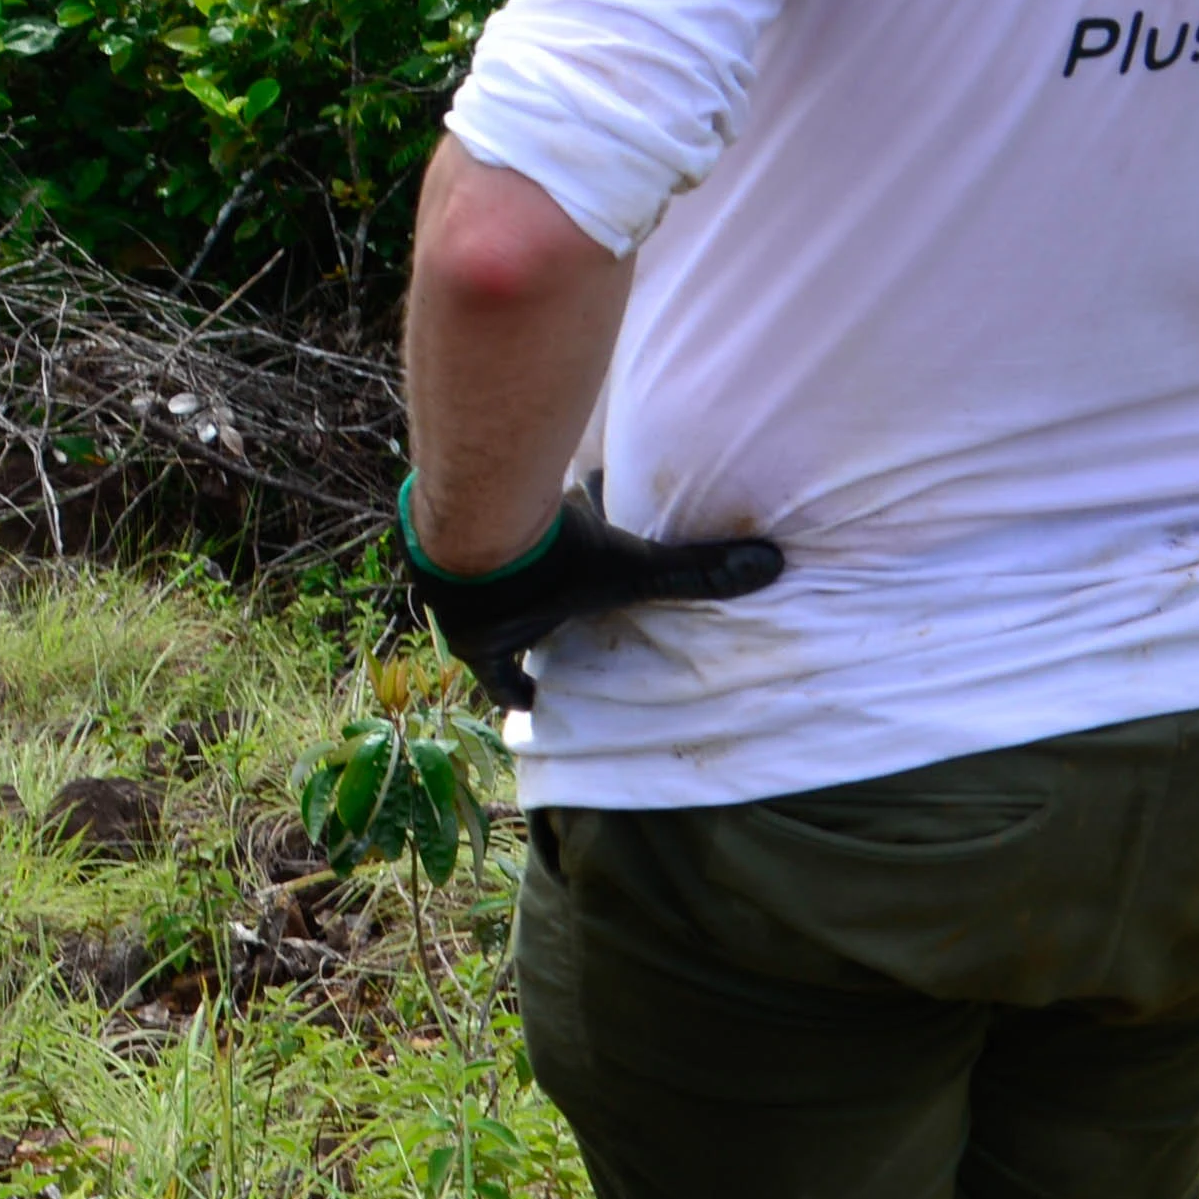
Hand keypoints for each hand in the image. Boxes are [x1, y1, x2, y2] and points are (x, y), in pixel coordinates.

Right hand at [395, 481, 783, 711]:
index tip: (534, 698)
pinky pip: (460, 532)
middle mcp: (457, 615)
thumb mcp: (626, 571)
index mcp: (492, 644)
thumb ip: (694, 572)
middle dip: (511, 628)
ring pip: (470, 584)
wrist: (472, 504)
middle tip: (535, 622)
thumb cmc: (542, 560)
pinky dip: (481, 524)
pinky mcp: (428, 525)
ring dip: (493, 577)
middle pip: (487, 634)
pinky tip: (499, 499)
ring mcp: (436, 572)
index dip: (519, 692)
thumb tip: (770, 569)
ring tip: (518, 561)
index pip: (502, 683)